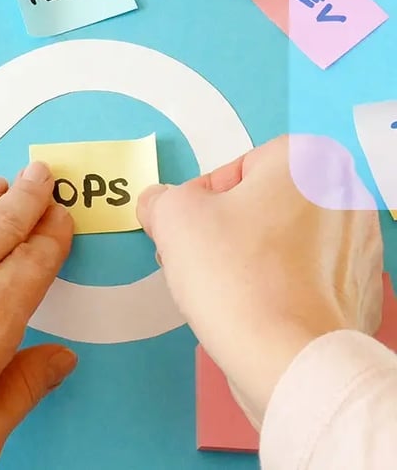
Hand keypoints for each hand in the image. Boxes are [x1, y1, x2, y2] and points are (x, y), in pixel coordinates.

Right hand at [136, 135, 383, 425]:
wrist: (288, 358)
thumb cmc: (234, 275)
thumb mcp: (173, 217)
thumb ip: (161, 199)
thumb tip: (159, 204)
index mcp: (309, 162)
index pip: (239, 167)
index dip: (204, 199)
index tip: (188, 229)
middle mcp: (346, 196)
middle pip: (267, 204)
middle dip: (229, 228)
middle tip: (199, 259)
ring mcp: (362, 247)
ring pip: (288, 241)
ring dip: (253, 257)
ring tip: (225, 289)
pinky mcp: (362, 292)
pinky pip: (308, 279)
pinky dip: (283, 288)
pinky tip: (257, 309)